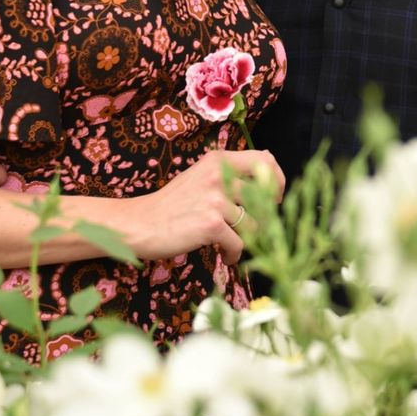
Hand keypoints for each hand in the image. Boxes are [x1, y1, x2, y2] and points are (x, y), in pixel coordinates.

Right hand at [127, 149, 284, 266]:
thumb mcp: (200, 176)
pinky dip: (233, 254)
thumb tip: (267, 161)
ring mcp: (216, 200)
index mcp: (218, 160)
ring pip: (255, 223)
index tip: (274, 197)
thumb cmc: (171, 204)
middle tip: (255, 227)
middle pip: (266, 195)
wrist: (139, 224)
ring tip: (231, 244)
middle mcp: (219, 175)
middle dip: (267, 216)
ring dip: (248, 239)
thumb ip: (229, 171)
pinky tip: (223, 255)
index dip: (277, 180)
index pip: (265, 160)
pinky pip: (239, 244)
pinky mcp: (211, 225)